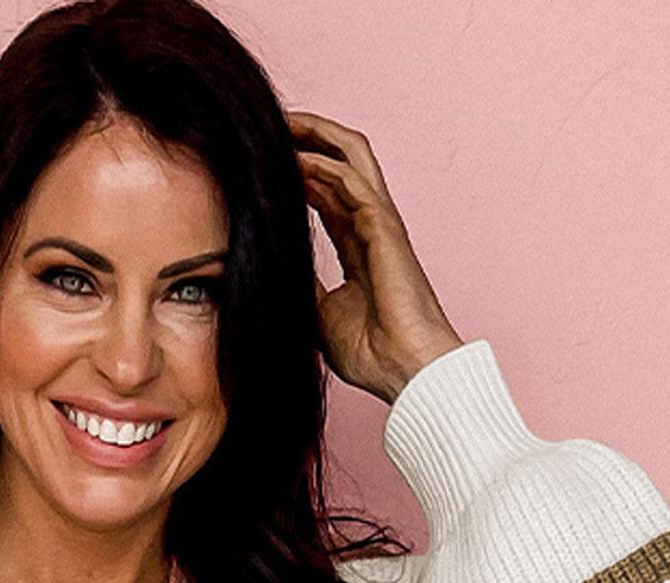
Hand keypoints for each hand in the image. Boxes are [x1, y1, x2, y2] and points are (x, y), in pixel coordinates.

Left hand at [287, 108, 464, 404]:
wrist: (406, 372)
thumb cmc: (373, 353)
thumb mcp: (318, 315)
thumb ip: (300, 285)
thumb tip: (270, 269)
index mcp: (358, 244)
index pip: (326, 190)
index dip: (298, 168)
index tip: (263, 159)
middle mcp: (370, 225)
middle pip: (341, 159)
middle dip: (309, 135)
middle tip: (272, 123)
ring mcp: (380, 223)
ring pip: (351, 157)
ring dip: (315, 135)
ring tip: (281, 122)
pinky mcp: (385, 229)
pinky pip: (352, 183)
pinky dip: (323, 165)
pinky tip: (294, 158)